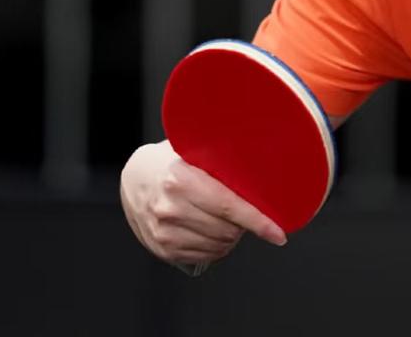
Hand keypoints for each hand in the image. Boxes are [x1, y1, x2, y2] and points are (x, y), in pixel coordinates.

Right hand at [120, 140, 286, 268]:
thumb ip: (221, 163)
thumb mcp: (193, 153)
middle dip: (243, 226)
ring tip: (227, 222)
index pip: (229, 207)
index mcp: (181, 180)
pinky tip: (213, 233)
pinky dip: (216, 248)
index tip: (277, 233)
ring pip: (217, 246)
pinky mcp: (162, 248)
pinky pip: (203, 256)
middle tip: (244, 213)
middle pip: (227, 230)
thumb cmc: (170, 162)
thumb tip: (262, 170)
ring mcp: (164, 232)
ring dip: (231, 238)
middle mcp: (170, 208)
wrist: (133, 178)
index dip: (258, 222)